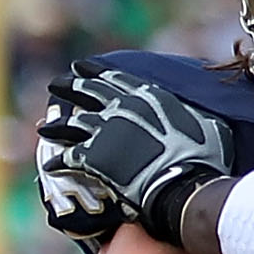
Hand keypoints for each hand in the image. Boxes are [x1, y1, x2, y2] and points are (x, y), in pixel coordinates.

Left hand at [35, 61, 233, 248]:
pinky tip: (49, 165)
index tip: (80, 67)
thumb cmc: (204, 158)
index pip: (113, 78)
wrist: (182, 186)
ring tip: (45, 126)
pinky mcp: (92, 159)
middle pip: (86, 92)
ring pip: (70, 124)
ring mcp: (103, 132)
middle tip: (56, 84)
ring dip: (56, 125)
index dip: (94, 72)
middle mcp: (120, 108)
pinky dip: (57, 162)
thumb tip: (205, 115)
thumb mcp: (209, 125)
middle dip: (69, 87)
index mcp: (146, 96)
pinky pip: (67, 158)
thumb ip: (194, 115)